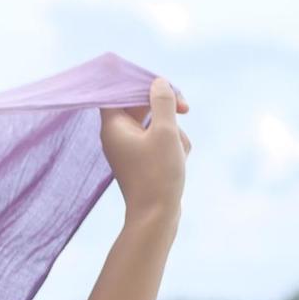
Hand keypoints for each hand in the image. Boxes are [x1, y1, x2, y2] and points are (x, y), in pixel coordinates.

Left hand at [100, 76, 190, 217]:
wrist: (156, 216)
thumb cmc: (158, 173)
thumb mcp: (166, 131)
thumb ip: (162, 102)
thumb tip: (158, 82)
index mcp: (113, 126)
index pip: (118, 91)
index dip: (139, 83)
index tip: (161, 83)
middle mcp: (117, 136)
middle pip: (141, 105)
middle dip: (166, 109)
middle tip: (185, 108)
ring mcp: (130, 149)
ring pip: (157, 124)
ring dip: (174, 131)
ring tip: (178, 150)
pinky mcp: (143, 160)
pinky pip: (161, 141)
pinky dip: (173, 145)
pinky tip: (181, 159)